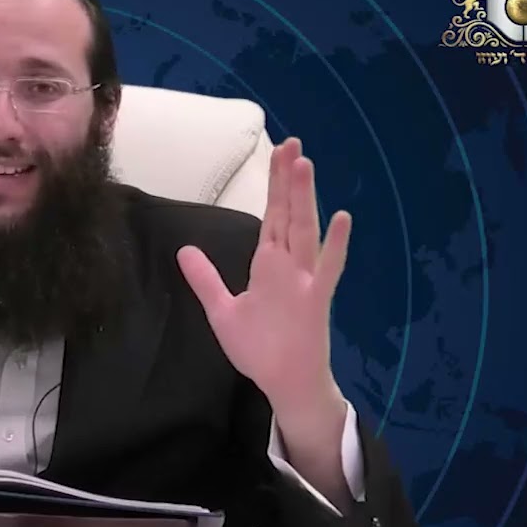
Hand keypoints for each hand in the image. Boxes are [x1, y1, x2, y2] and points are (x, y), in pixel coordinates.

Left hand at [176, 138, 349, 410]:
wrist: (283, 384)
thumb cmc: (259, 349)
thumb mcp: (223, 310)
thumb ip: (205, 279)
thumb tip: (183, 250)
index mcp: (269, 265)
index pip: (271, 216)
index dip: (274, 185)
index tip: (277, 152)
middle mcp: (289, 266)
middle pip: (288, 214)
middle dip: (288, 180)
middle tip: (291, 143)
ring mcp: (305, 281)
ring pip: (305, 232)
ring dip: (305, 199)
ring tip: (305, 165)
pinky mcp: (316, 302)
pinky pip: (328, 270)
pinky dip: (336, 245)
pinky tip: (342, 218)